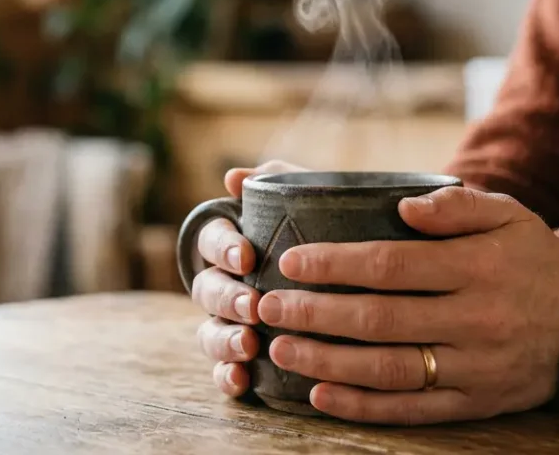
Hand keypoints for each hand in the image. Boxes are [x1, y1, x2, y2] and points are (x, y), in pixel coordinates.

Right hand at [192, 160, 306, 397]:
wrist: (352, 280)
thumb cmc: (319, 234)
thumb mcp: (305, 203)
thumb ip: (276, 182)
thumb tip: (234, 177)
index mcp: (233, 244)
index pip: (212, 239)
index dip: (223, 247)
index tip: (246, 256)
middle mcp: (224, 285)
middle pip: (207, 288)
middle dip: (226, 297)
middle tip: (252, 305)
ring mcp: (230, 324)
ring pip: (209, 331)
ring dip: (223, 338)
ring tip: (247, 345)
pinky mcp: (242, 359)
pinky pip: (223, 371)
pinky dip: (225, 376)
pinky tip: (241, 380)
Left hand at [258, 187, 558, 424]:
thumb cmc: (529, 258)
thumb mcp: (506, 215)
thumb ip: (454, 205)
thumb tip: (401, 205)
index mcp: (479, 267)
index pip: (392, 266)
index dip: (335, 264)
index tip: (290, 261)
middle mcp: (477, 320)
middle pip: (380, 320)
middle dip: (315, 313)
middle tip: (266, 306)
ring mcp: (476, 368)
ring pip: (389, 369)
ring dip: (327, 361)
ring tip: (280, 347)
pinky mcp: (476, 403)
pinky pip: (412, 410)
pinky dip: (362, 406)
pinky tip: (320, 394)